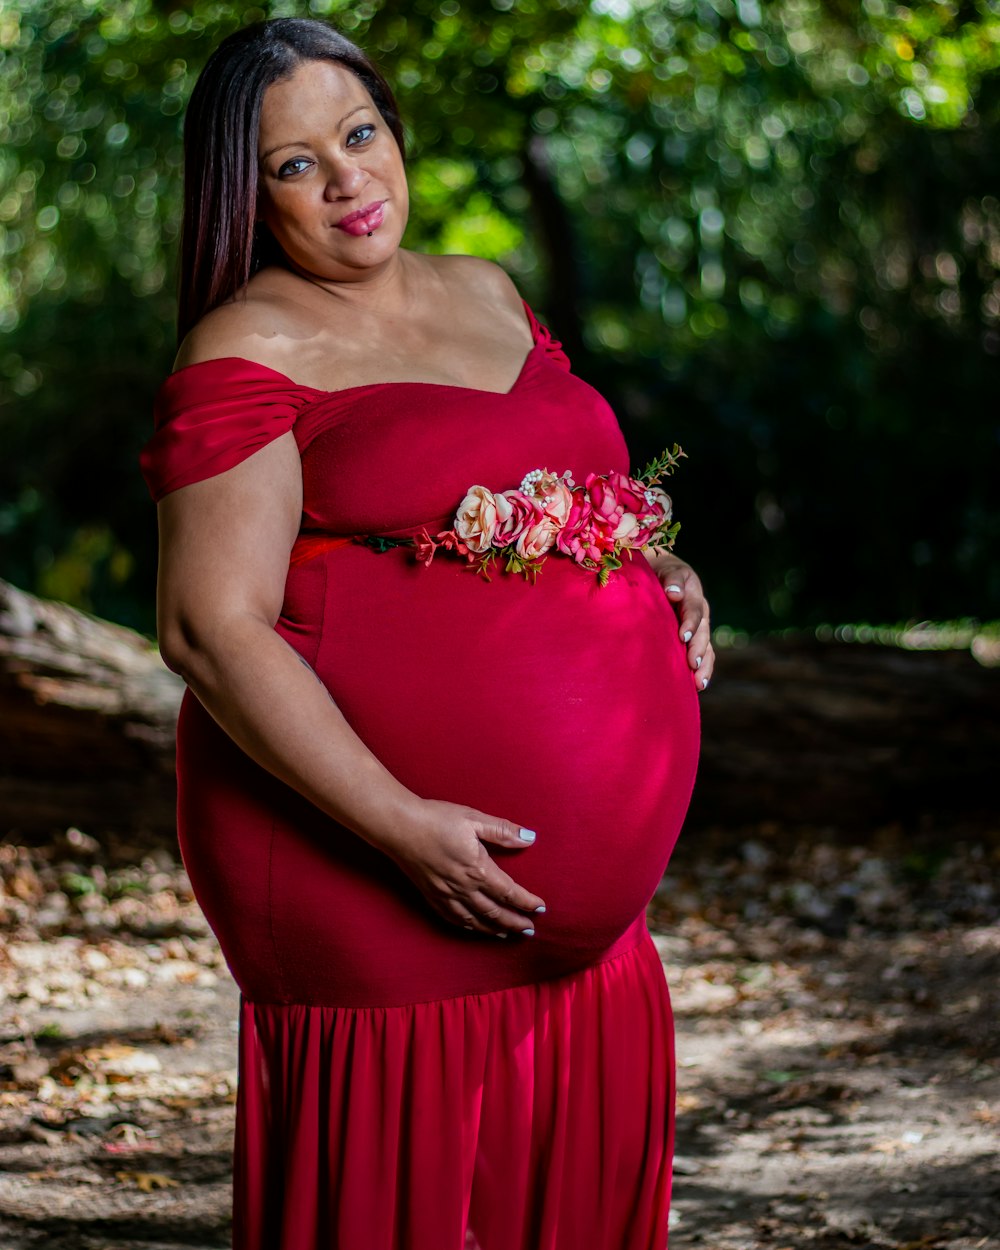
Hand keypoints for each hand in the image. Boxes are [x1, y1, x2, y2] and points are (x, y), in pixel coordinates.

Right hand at [381, 798, 545, 937]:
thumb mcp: (473, 818)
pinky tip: (473, 927)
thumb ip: (502, 831)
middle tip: (529, 931)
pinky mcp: (430, 895)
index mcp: (477, 869)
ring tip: (507, 934)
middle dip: (515, 922)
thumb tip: (530, 837)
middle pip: (495, 912)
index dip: (527, 903)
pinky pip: (453, 918)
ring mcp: (445, 894)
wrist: (399, 826)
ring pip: (475, 920)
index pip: (509, 892)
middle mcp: (463, 887)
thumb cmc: (436, 819)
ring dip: (493, 929)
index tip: (541, 909)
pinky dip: (467, 926)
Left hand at [643, 551, 714, 691]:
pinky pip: (704, 655)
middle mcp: (700, 614)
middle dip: (698, 649)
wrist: (665, 576)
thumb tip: (674, 593)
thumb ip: (672, 580)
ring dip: (704, 665)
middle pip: (703, 633)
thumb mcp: (668, 571)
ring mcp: (700, 628)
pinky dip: (704, 669)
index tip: (683, 637)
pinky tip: (699, 686)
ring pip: (706, 647)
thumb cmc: (662, 574)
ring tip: (699, 682)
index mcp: (693, 595)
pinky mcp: (695, 640)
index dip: (690, 623)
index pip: (694, 610)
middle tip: (692, 663)